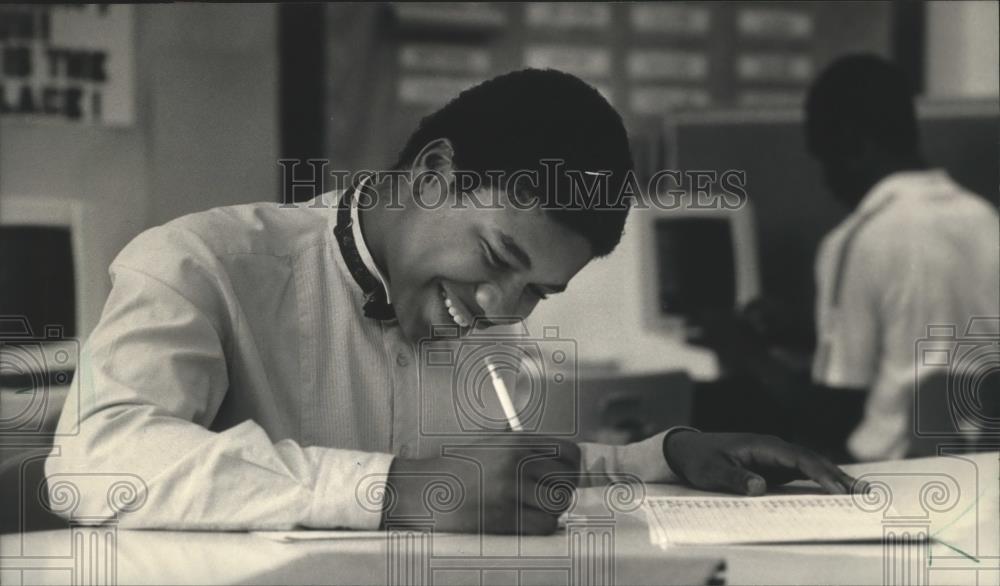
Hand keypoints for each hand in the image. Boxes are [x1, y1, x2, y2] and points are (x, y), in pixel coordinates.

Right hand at [384, 436, 580, 534]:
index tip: (563, 477)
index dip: (571, 468)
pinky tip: (522, 522)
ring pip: (558, 506)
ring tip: (530, 511)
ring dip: (549, 512)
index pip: (568, 453)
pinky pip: (543, 526)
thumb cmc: (455, 470)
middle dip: (560, 492)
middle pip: (566, 481)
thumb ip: (523, 450)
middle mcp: (517, 463)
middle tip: (545, 498)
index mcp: (516, 442)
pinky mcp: (505, 517)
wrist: (422, 491)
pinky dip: (539, 528)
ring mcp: (511, 491)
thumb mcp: (489, 445)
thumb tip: (558, 463)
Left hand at [664, 431, 861, 495]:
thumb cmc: (700, 460)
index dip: (820, 473)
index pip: (799, 458)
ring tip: (860, 493)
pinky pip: (802, 472)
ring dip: (834, 477)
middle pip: (812, 460)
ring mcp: (776, 455)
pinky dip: (821, 480)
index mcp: (762, 446)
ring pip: (811, 465)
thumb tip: (759, 487)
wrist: (688, 450)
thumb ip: (734, 479)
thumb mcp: (711, 472)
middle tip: (865, 492)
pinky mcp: (774, 465)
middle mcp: (774, 448)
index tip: (838, 489)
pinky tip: (836, 490)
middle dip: (838, 475)